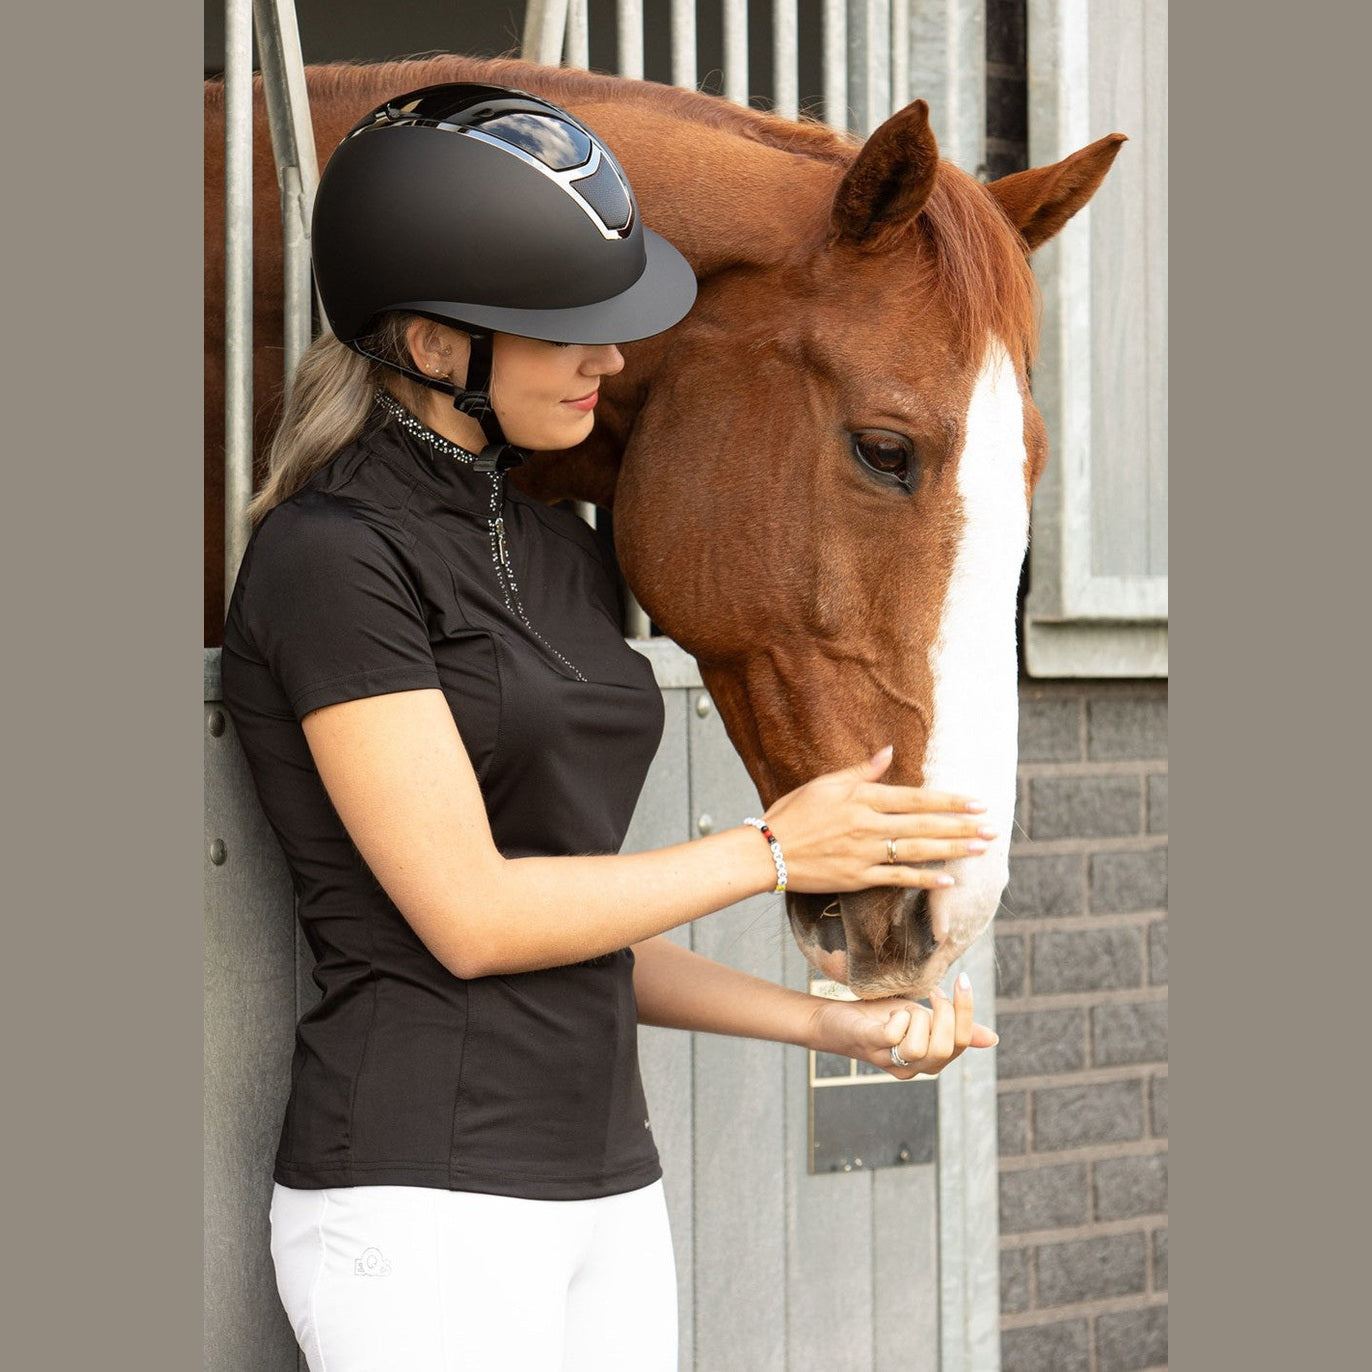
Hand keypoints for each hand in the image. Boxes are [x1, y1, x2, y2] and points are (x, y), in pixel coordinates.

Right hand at [760, 746, 995, 894]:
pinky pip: (898, 878)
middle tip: (991, 828)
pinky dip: (924, 880)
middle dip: (961, 827)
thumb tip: (888, 752)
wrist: (767, 852)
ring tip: (980, 849)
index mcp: (862, 799)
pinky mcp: (858, 878)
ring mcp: (865, 854)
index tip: (976, 803)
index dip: (948, 802)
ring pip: (917, 852)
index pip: (915, 799)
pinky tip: (949, 881)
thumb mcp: (825, 783)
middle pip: (924, 826)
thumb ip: (861, 770)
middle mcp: (868, 826)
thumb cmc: (792, 813)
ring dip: (952, 850)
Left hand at [807, 973, 996, 1078]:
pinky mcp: (869, 1046)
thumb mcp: (922, 1020)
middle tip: (933, 993)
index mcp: (929, 1061)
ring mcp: (889, 1060)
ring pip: (920, 1047)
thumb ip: (953, 1028)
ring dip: (918, 1018)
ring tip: (907, 1009)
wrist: (833, 1019)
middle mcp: (912, 1068)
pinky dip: (897, 1019)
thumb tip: (993, 1039)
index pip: (961, 1044)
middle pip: (945, 1049)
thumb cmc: (879, 1019)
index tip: (962, 980)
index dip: (966, 1012)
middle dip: (945, 1014)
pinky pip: (893, 1037)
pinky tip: (890, 1014)